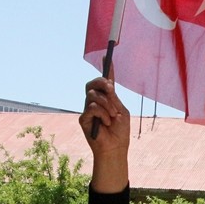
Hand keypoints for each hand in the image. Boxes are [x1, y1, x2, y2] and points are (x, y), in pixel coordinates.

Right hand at [79, 77, 130, 192]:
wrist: (116, 148)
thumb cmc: (120, 131)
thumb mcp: (121, 110)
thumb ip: (113, 97)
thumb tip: (109, 82)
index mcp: (107, 99)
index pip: (104, 82)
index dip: (106, 68)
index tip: (107, 56)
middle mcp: (95, 102)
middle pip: (92, 84)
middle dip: (101, 82)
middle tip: (110, 88)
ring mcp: (88, 110)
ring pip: (93, 95)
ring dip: (106, 104)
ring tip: (113, 116)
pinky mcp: (83, 118)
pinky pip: (92, 107)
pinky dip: (102, 113)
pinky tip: (106, 122)